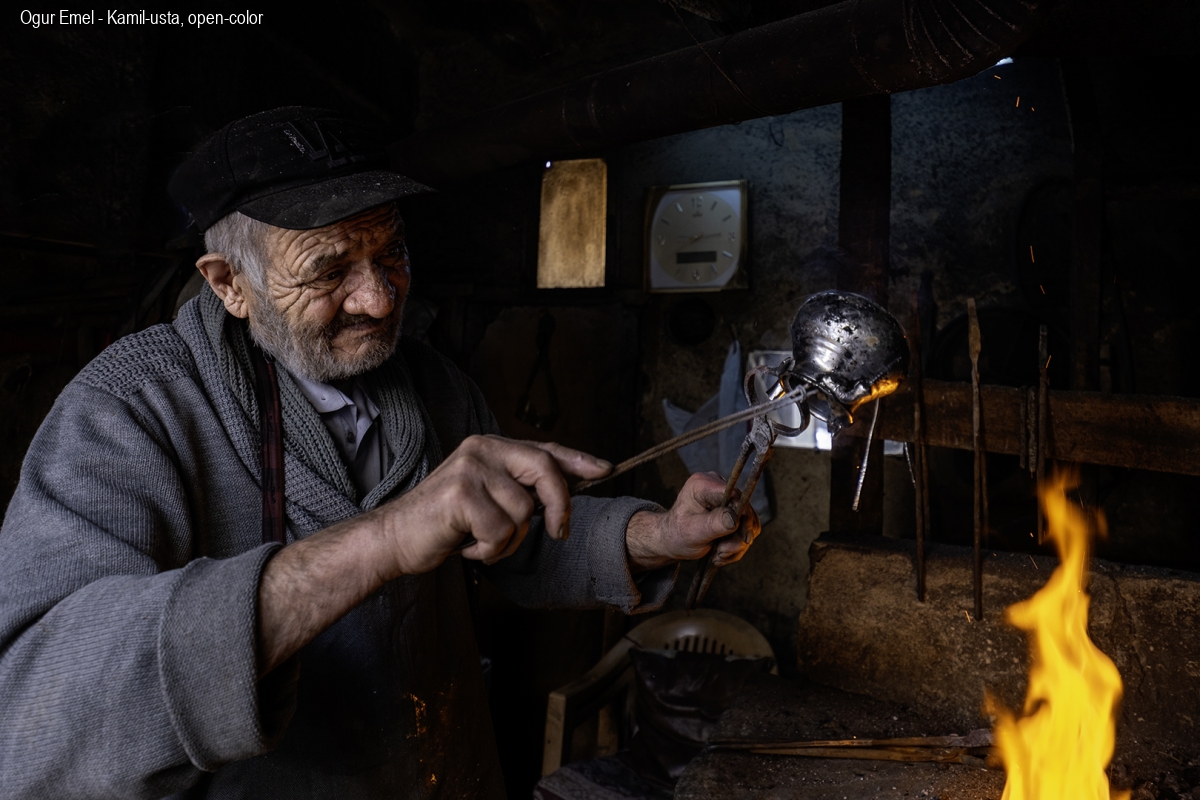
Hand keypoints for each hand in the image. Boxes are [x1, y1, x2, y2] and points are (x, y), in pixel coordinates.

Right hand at [382, 435, 611, 571]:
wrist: (395, 538)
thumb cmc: (444, 523)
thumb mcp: (486, 497)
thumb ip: (518, 487)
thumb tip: (563, 492)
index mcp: (490, 447)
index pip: (544, 449)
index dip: (577, 460)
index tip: (605, 470)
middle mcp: (482, 449)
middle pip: (545, 471)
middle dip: (559, 506)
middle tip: (557, 533)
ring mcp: (471, 469)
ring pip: (524, 512)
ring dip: (509, 541)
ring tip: (481, 541)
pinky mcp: (461, 494)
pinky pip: (502, 531)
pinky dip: (490, 550)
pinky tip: (467, 546)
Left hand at [624, 472, 761, 571]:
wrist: (674, 541)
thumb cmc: (677, 534)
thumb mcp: (693, 531)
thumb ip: (714, 523)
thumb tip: (734, 518)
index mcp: (702, 484)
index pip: (734, 494)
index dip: (740, 515)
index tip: (735, 535)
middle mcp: (718, 486)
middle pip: (746, 510)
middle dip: (737, 537)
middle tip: (721, 552)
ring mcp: (728, 499)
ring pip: (750, 523)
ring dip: (737, 544)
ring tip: (718, 554)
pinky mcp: (735, 511)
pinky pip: (748, 529)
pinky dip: (737, 545)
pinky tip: (722, 551)